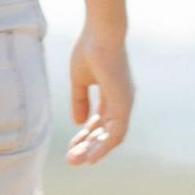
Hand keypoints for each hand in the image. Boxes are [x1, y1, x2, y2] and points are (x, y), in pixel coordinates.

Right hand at [66, 32, 133, 165]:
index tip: (70, 148)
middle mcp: (121, 101)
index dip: (84, 136)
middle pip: (104, 133)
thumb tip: (79, 123)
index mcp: (112, 95)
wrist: (101, 33)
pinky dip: (104, 146)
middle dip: (87, 147)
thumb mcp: (79, 80)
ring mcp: (124, 103)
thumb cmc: (90, 49)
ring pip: (111, 137)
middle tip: (70, 160)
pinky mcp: (124, 104)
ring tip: (76, 162)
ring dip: (94, 151)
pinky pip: (116, 133)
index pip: (98, 123)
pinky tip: (92, 157)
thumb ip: (79, 101)